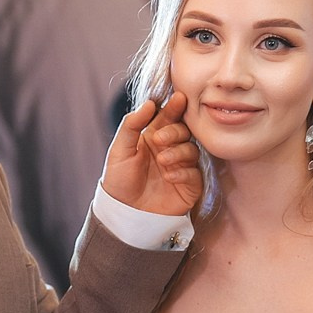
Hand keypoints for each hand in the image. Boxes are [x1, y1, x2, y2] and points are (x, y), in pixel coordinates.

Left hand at [100, 93, 202, 216]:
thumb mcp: (119, 150)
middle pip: (183, 131)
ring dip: (178, 152)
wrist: (124, 213)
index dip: (174, 107)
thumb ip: (132, 125)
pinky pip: (194, 174)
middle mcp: (169, 149)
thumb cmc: (119, 180)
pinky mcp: (189, 185)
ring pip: (191, 150)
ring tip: (162, 161)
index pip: (167, 117)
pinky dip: (183, 172)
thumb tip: (149, 103)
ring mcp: (180, 166)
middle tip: (159, 140)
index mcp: (153, 137)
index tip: (179, 99)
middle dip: (174, 132)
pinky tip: (169, 176)